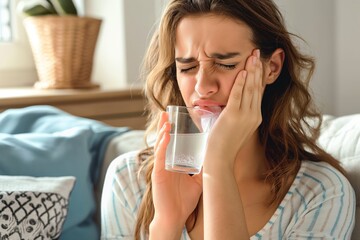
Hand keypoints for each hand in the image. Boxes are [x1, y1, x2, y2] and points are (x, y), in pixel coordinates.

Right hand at [150, 111, 202, 229]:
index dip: (172, 130)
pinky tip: (166, 135)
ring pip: (160, 145)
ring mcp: (161, 167)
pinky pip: (160, 156)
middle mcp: (165, 163)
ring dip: (163, 131)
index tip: (175, 117)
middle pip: (164, 140)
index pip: (171, 143)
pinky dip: (162, 145)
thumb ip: (202, 169)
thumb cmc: (184, 200)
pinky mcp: (158, 174)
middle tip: (167, 111)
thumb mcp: (197, 181)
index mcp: (173, 163)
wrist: (176, 217)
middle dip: (164, 125)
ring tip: (166, 119)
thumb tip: (213, 158)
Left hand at [205, 49, 262, 167]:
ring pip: (250, 88)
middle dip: (258, 68)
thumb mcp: (236, 126)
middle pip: (258, 87)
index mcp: (255, 117)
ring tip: (253, 55)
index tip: (260, 62)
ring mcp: (245, 116)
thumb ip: (237, 113)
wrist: (220, 158)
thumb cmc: (224, 143)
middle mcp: (254, 115)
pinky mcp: (233, 116)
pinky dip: (241, 82)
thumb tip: (232, 101)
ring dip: (252, 70)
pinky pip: (238, 95)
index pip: (259, 92)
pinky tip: (244, 70)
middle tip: (258, 52)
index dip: (260, 75)